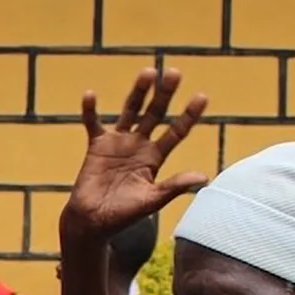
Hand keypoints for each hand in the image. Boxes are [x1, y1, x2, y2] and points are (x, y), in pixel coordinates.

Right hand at [60, 67, 209, 247]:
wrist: (92, 222)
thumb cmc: (123, 216)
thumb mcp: (152, 201)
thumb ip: (174, 186)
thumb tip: (204, 176)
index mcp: (155, 158)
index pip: (176, 132)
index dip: (188, 115)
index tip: (201, 97)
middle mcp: (139, 146)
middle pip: (155, 114)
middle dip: (165, 94)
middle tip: (175, 73)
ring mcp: (118, 143)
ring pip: (130, 111)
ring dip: (138, 92)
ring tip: (148, 72)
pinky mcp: (96, 146)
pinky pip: (93, 124)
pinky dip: (90, 110)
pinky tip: (90, 95)